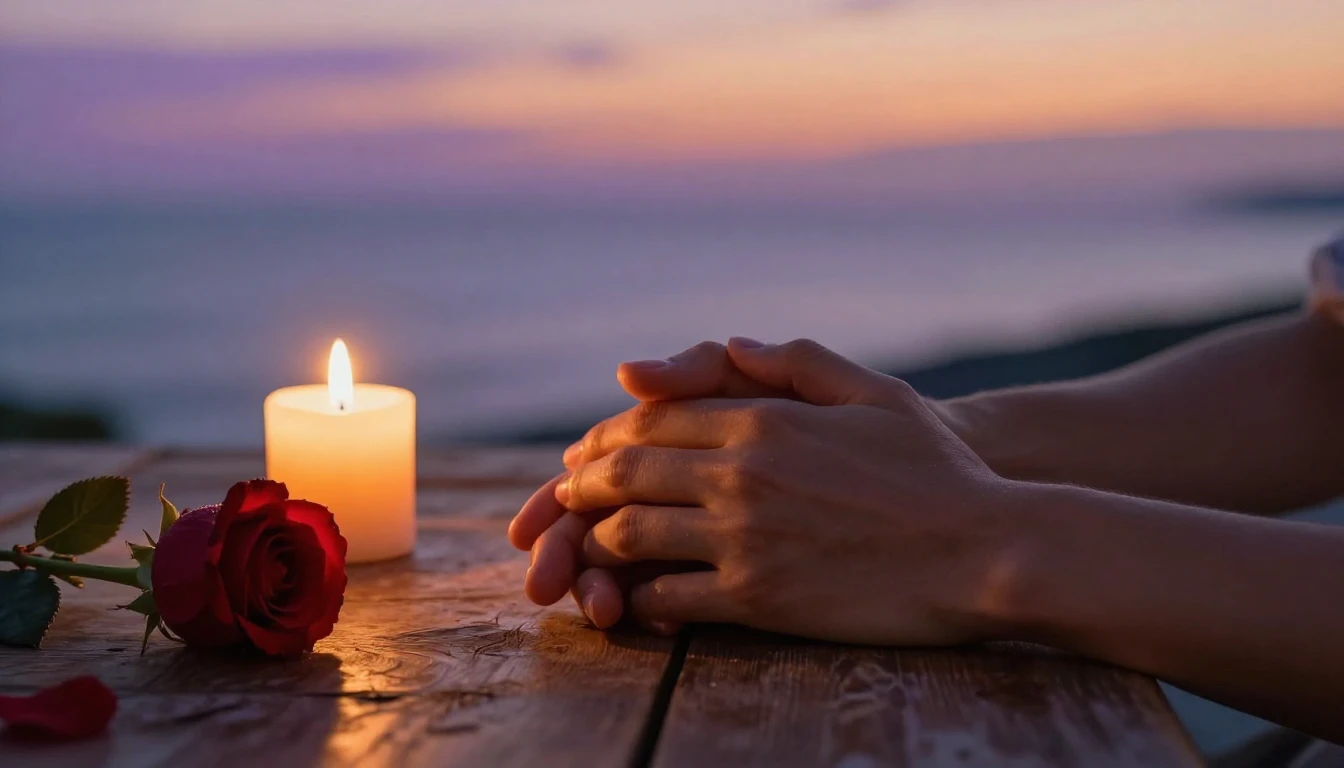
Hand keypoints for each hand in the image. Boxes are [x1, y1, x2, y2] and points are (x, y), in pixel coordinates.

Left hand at [509, 338, 939, 628]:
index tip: (586, 453)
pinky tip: (636, 595)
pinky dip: (640, 594)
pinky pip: (671, 596)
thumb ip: (798, 361)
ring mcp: (746, 536)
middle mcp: (743, 472)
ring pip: (632, 532)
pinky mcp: (760, 595)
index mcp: (765, 419)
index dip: (605, 437)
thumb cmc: (937, 470)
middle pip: (625, 471)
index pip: (652, 419)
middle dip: (581, 484)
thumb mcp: (876, 392)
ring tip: (587, 546)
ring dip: (597, 539)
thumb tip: (733, 345)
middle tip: (563, 497)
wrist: (986, 551)